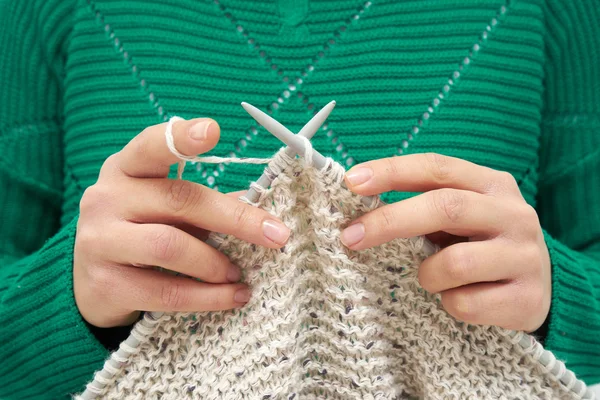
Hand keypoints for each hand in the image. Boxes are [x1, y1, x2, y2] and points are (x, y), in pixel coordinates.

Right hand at [73, 118, 290, 327]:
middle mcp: (107, 198)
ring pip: (171, 247)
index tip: (212, 130)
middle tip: (276, 235)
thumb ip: (202, 203)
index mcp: (126, 169)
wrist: (92, 282)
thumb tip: (262, 208)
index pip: (151, 146)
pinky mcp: (106, 284)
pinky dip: (208, 297)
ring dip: (216, 264)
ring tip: (239, 274)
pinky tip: (233, 297)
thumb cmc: (142, 232)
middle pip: (179, 200)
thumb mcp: (164, 208)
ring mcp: (100, 241)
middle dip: (236, 218)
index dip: (181, 138)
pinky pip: (166, 292)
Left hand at [340, 153, 550, 331]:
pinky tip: (459, 299)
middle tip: (350, 237)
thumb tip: (359, 207)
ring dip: (427, 274)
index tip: (351, 182)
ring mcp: (525, 256)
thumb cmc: (481, 245)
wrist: (538, 291)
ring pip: (454, 263)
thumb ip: (422, 204)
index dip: (392, 171)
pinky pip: (466, 303)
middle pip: (445, 207)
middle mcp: (514, 214)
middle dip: (390, 221)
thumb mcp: (460, 217)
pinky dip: (449, 304)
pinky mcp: (527, 299)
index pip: (437, 167)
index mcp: (492, 185)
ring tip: (431, 279)